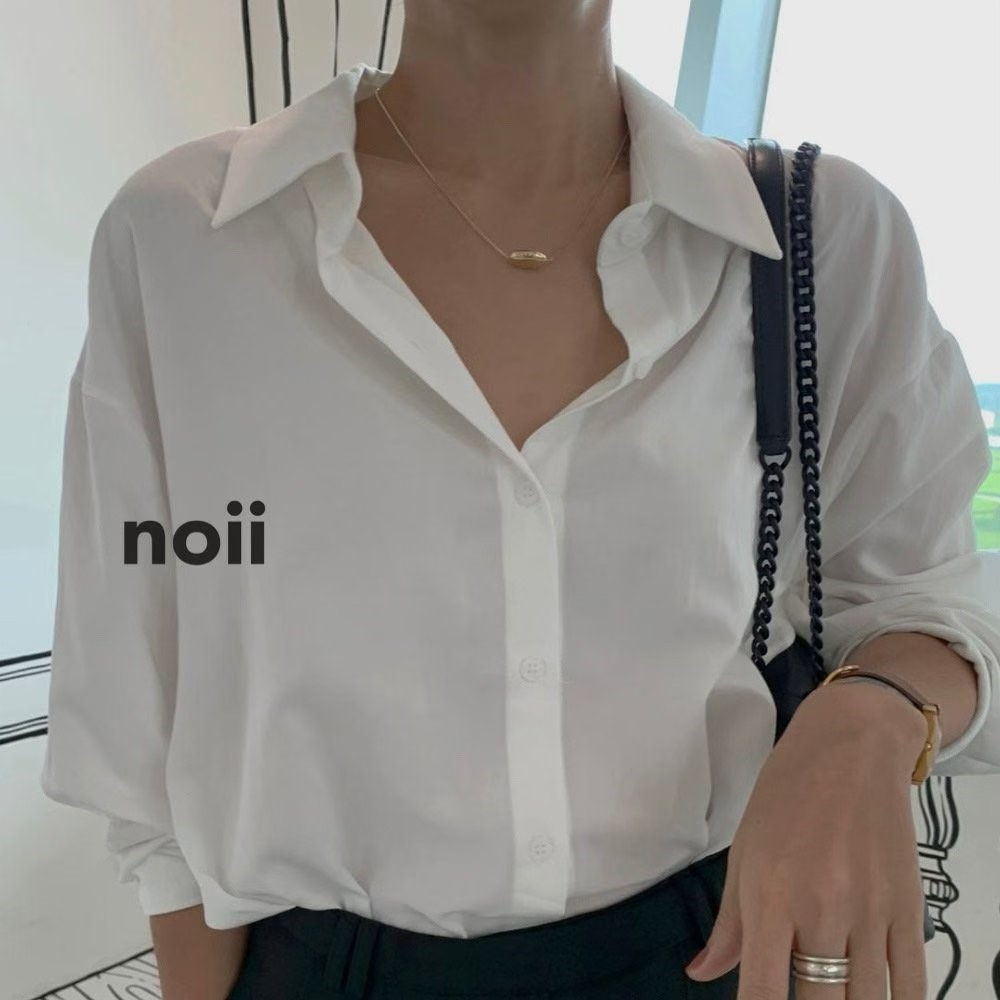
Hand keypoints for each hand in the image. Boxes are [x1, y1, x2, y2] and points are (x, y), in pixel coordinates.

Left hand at [684, 680, 929, 998]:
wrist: (851, 747)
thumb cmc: (788, 794)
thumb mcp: (744, 852)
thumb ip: (728, 923)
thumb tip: (702, 972)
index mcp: (771, 898)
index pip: (762, 992)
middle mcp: (822, 911)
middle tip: (796, 993)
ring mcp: (871, 914)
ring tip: (828, 995)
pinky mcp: (909, 910)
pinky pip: (912, 986)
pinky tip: (873, 997)